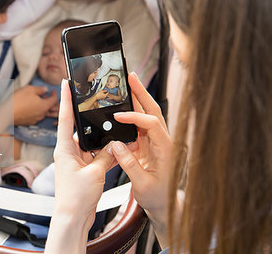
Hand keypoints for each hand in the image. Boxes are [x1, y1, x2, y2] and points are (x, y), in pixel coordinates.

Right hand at [13, 85, 57, 125]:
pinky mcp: (29, 122)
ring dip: (42, 106)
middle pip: (49, 107)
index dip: (54, 94)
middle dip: (48, 100)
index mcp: (44, 106)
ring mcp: (36, 120)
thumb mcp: (29, 89)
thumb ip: (40, 89)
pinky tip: (30, 107)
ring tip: (36, 100)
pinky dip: (36, 111)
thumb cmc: (18, 100)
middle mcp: (42, 114)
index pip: (54, 100)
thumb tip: (45, 90)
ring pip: (43, 112)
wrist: (7, 114)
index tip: (53, 91)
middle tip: (44, 95)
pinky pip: (36, 116)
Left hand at [53, 80, 116, 227]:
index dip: (65, 99)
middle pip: (81, 129)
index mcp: (65, 149)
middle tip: (99, 106)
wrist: (74, 218)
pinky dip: (107, 155)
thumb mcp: (94, 173)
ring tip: (115, 135)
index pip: (65, 118)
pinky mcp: (84, 170)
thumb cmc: (75, 198)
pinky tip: (117, 153)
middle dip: (91, 121)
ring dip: (103, 142)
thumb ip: (106, 156)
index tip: (65, 83)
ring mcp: (77, 161)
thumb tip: (114, 145)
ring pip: (92, 144)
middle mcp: (69, 153)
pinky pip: (97, 157)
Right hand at [111, 73, 172, 226]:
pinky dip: (131, 116)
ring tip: (127, 85)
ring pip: (147, 116)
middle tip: (131, 77)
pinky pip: (140, 127)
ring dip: (138, 100)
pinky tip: (123, 109)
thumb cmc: (160, 198)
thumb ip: (129, 164)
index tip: (118, 117)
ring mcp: (156, 143)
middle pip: (153, 111)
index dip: (134, 117)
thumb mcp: (142, 184)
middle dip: (142, 93)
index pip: (151, 124)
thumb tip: (116, 146)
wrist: (166, 207)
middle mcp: (163, 142)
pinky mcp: (149, 146)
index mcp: (166, 150)